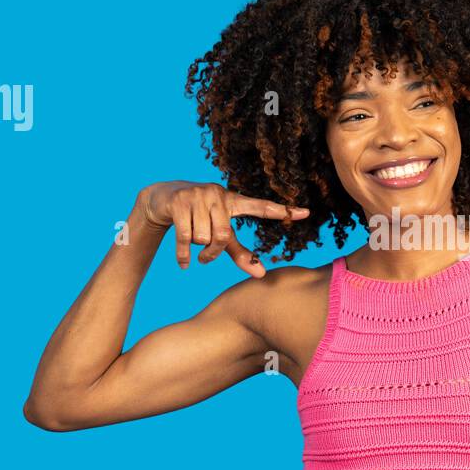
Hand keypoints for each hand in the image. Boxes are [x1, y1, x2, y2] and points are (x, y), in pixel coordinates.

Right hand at [136, 181, 308, 277]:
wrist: (161, 198)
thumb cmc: (199, 217)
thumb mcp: (220, 232)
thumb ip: (240, 253)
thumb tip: (261, 275)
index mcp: (233, 200)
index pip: (261, 207)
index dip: (283, 211)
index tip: (307, 213)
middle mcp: (218, 194)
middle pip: (223, 236)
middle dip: (214, 253)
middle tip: (207, 258)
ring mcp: (197, 196)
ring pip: (203, 238)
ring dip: (196, 249)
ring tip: (191, 242)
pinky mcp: (179, 203)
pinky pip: (184, 238)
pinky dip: (183, 256)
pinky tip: (184, 264)